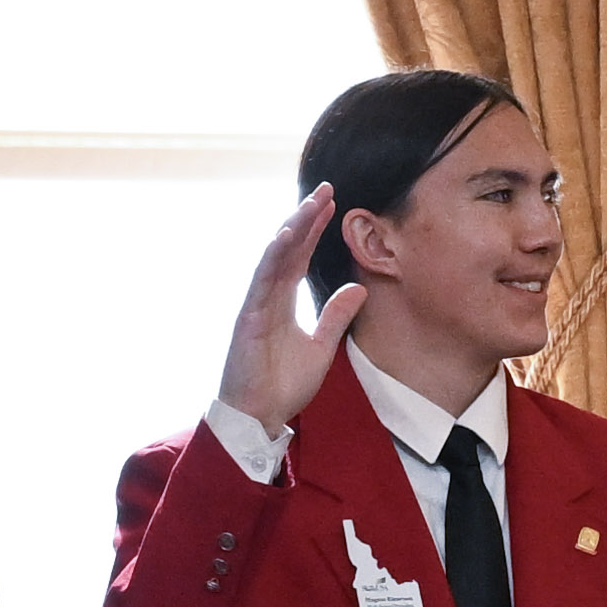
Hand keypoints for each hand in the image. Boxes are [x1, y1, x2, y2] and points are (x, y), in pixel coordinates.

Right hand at [216, 186, 366, 436]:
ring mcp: (256, 304)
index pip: (301, 256)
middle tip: (326, 189)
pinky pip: (261, 281)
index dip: (315, 230)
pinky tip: (285, 236)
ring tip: (311, 204)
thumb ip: (336, 317)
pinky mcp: (247, 318)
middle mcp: (268, 296)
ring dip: (292, 229)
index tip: (333, 204)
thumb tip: (358, 288)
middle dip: (306, 218)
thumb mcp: (322, 347)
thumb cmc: (283, 385)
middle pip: (288, 248)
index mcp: (283, 301)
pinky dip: (272, 257)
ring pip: (274, 257)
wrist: (261, 417)